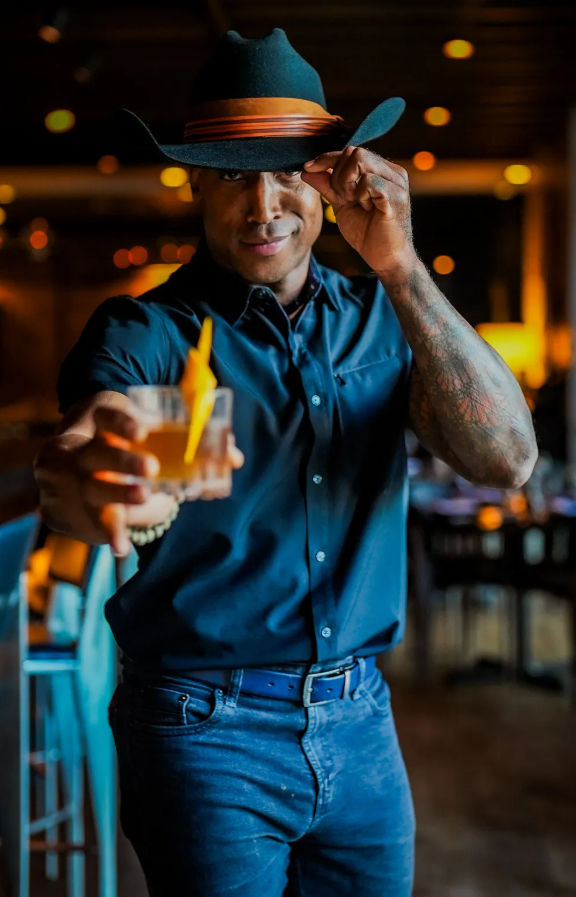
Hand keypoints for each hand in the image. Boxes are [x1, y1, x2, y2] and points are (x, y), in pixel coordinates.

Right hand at [76, 406, 243, 556]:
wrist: (94, 472)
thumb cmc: (138, 448)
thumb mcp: (159, 440)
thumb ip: (196, 445)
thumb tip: (235, 458)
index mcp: (107, 428)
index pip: (106, 417)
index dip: (121, 422)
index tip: (143, 430)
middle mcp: (91, 453)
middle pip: (99, 453)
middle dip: (124, 459)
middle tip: (152, 467)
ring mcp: (87, 482)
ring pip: (95, 487)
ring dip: (120, 491)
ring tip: (144, 495)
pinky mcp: (93, 509)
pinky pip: (100, 521)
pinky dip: (113, 533)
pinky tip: (122, 546)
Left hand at [302, 146, 418, 278]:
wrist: (385, 259)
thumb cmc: (368, 233)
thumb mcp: (341, 205)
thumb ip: (327, 186)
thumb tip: (306, 169)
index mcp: (381, 171)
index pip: (350, 152)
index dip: (327, 158)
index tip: (308, 168)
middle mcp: (392, 172)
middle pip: (354, 152)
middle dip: (338, 175)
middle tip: (344, 198)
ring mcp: (396, 183)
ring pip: (360, 161)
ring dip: (348, 184)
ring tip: (356, 203)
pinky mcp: (396, 197)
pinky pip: (369, 182)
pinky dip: (360, 195)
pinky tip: (366, 209)